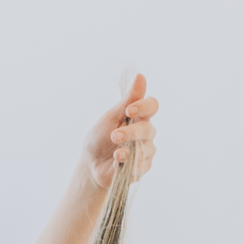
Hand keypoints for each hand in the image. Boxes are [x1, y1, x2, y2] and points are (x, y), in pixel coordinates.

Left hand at [82, 75, 157, 191]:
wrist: (91, 164)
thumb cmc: (100, 137)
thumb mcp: (111, 117)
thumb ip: (128, 99)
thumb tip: (140, 76)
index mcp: (139, 116)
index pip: (152, 105)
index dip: (144, 107)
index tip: (129, 110)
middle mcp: (146, 131)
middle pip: (148, 128)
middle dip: (130, 132)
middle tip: (114, 135)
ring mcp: (146, 150)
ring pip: (146, 148)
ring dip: (128, 150)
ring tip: (115, 153)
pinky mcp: (143, 167)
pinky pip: (141, 165)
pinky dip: (128, 164)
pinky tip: (117, 163)